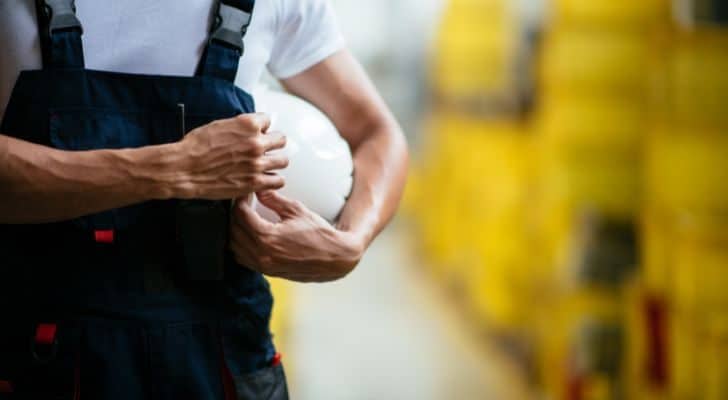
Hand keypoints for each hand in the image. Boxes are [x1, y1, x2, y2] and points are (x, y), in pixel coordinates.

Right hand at [171, 113, 287, 199]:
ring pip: (283, 161)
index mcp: (247, 124)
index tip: (259, 133)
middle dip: (273, 143)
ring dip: (275, 162)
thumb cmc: (195, 148)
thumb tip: (248, 129)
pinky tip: (266, 179)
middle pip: (281, 140)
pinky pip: (278, 180)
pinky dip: (273, 180)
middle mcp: (256, 142)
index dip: (262, 128)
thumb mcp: (219, 126)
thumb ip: (239, 127)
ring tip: (267, 165)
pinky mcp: (255, 182)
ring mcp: (257, 163)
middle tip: (267, 149)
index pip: (268, 120)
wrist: (184, 169)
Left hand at [229, 191, 364, 281]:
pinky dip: (240, 246)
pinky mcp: (267, 271)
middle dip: (235, 214)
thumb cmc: (319, 234)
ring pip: (234, 247)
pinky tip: (248, 235)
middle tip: (243, 203)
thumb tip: (259, 189)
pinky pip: (243, 259)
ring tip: (244, 218)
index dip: (240, 200)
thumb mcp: (296, 211)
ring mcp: (263, 266)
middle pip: (233, 231)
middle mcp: (262, 255)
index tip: (245, 193)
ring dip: (235, 231)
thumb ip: (274, 200)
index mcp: (267, 238)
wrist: (335, 257)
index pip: (241, 215)